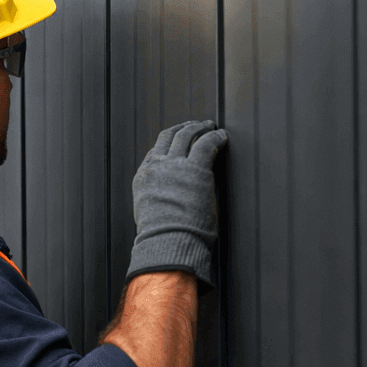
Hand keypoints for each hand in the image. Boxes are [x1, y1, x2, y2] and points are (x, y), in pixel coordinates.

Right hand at [127, 120, 227, 287]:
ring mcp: (175, 165)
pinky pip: (206, 144)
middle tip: (196, 125)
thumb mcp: (151, 213)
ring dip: (199, 128)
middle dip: (184, 128)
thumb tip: (170, 202)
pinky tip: (222, 136)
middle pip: (169, 137)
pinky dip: (215, 137)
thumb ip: (159, 199)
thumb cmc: (164, 237)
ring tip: (210, 126)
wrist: (168, 240)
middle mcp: (157, 166)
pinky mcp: (195, 168)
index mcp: (144, 177)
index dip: (169, 141)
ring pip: (186, 135)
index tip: (179, 139)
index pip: (156, 150)